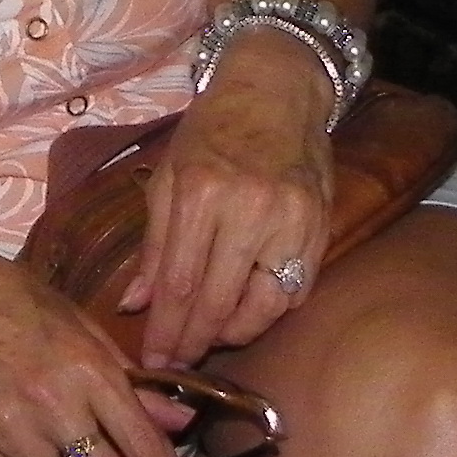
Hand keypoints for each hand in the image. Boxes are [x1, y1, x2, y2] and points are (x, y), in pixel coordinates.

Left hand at [112, 33, 336, 369]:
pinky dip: (269, 312)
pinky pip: (295, 291)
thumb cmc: (212, 131)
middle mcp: (249, 211)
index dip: (166, 330)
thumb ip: (155, 246)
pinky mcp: (320, 228)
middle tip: (178, 366)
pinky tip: (247, 316)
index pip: (180, 283)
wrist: (276, 91)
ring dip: (233, 334)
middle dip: (194, 342)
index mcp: (202, 194)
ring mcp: (291, 222)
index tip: (154, 362)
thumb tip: (135, 305)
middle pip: (218, 302)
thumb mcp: (169, 177)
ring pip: (263, 306)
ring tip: (210, 342)